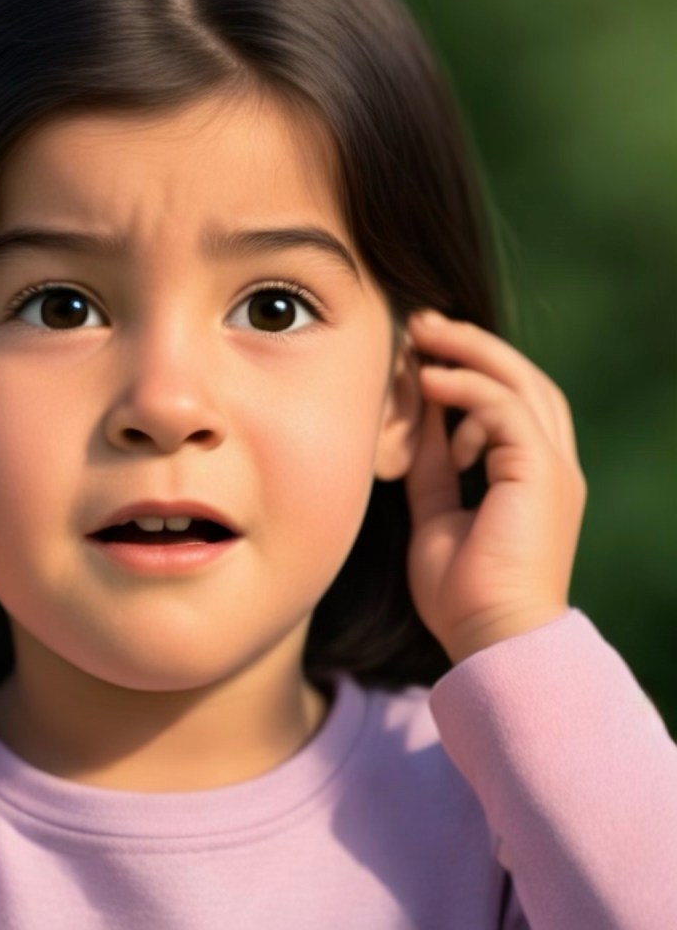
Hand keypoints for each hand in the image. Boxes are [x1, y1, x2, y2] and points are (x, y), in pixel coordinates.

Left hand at [404, 311, 585, 662]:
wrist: (490, 641)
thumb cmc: (462, 593)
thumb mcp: (435, 513)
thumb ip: (432, 466)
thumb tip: (414, 420)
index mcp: (531, 477)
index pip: (510, 403)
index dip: (468, 369)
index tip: (419, 353)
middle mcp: (550, 466)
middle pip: (521, 379)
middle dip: (470, 345)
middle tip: (420, 323)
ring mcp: (552, 468)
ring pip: (519, 382)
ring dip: (468, 351)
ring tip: (420, 334)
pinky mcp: (540, 473)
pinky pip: (504, 409)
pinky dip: (466, 389)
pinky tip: (428, 382)